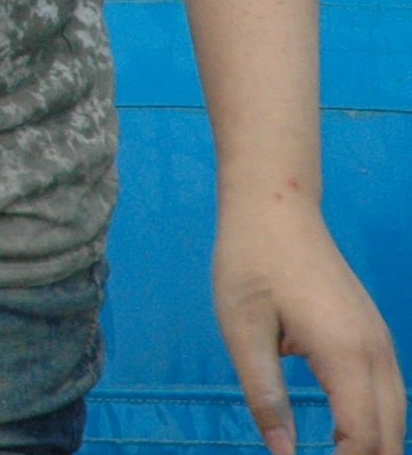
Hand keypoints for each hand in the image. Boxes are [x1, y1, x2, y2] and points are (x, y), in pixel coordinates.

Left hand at [216, 198, 403, 453]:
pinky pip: (391, 393)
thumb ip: (265, 395)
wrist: (275, 207)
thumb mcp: (242, 331)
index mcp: (346, 354)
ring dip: (375, 445)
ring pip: (398, 416)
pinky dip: (377, 423)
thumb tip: (281, 453)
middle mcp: (377, 352)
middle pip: (392, 435)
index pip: (362, 438)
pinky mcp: (374, 334)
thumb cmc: (250, 263)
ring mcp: (382, 342)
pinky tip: (347, 437)